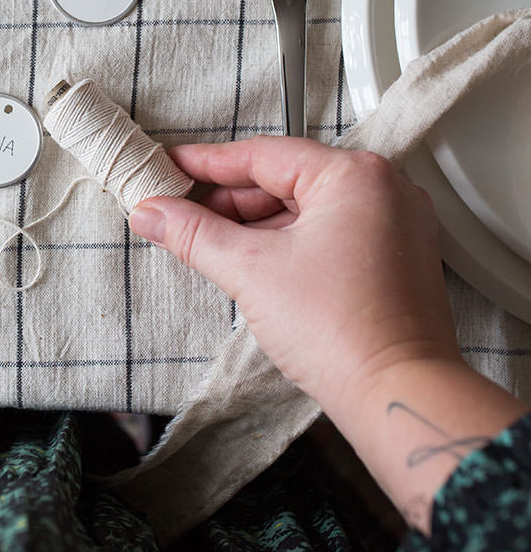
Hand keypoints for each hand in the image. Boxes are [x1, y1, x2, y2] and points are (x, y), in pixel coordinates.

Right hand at [130, 136, 529, 532]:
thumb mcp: (250, 271)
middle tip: (181, 213)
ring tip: (211, 243)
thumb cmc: (345, 332)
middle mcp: (384, 189)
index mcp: (356, 175)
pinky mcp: (397, 258)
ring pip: (308, 208)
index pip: (264, 155)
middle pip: (287, 179)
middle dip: (230, 201)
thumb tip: (154, 212)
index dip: (207, 163)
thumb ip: (194, 233)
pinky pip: (332, 232)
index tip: (173, 167)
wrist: (397, 396)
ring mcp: (396, 224)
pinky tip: (256, 261)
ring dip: (258, 224)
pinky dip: (291, 242)